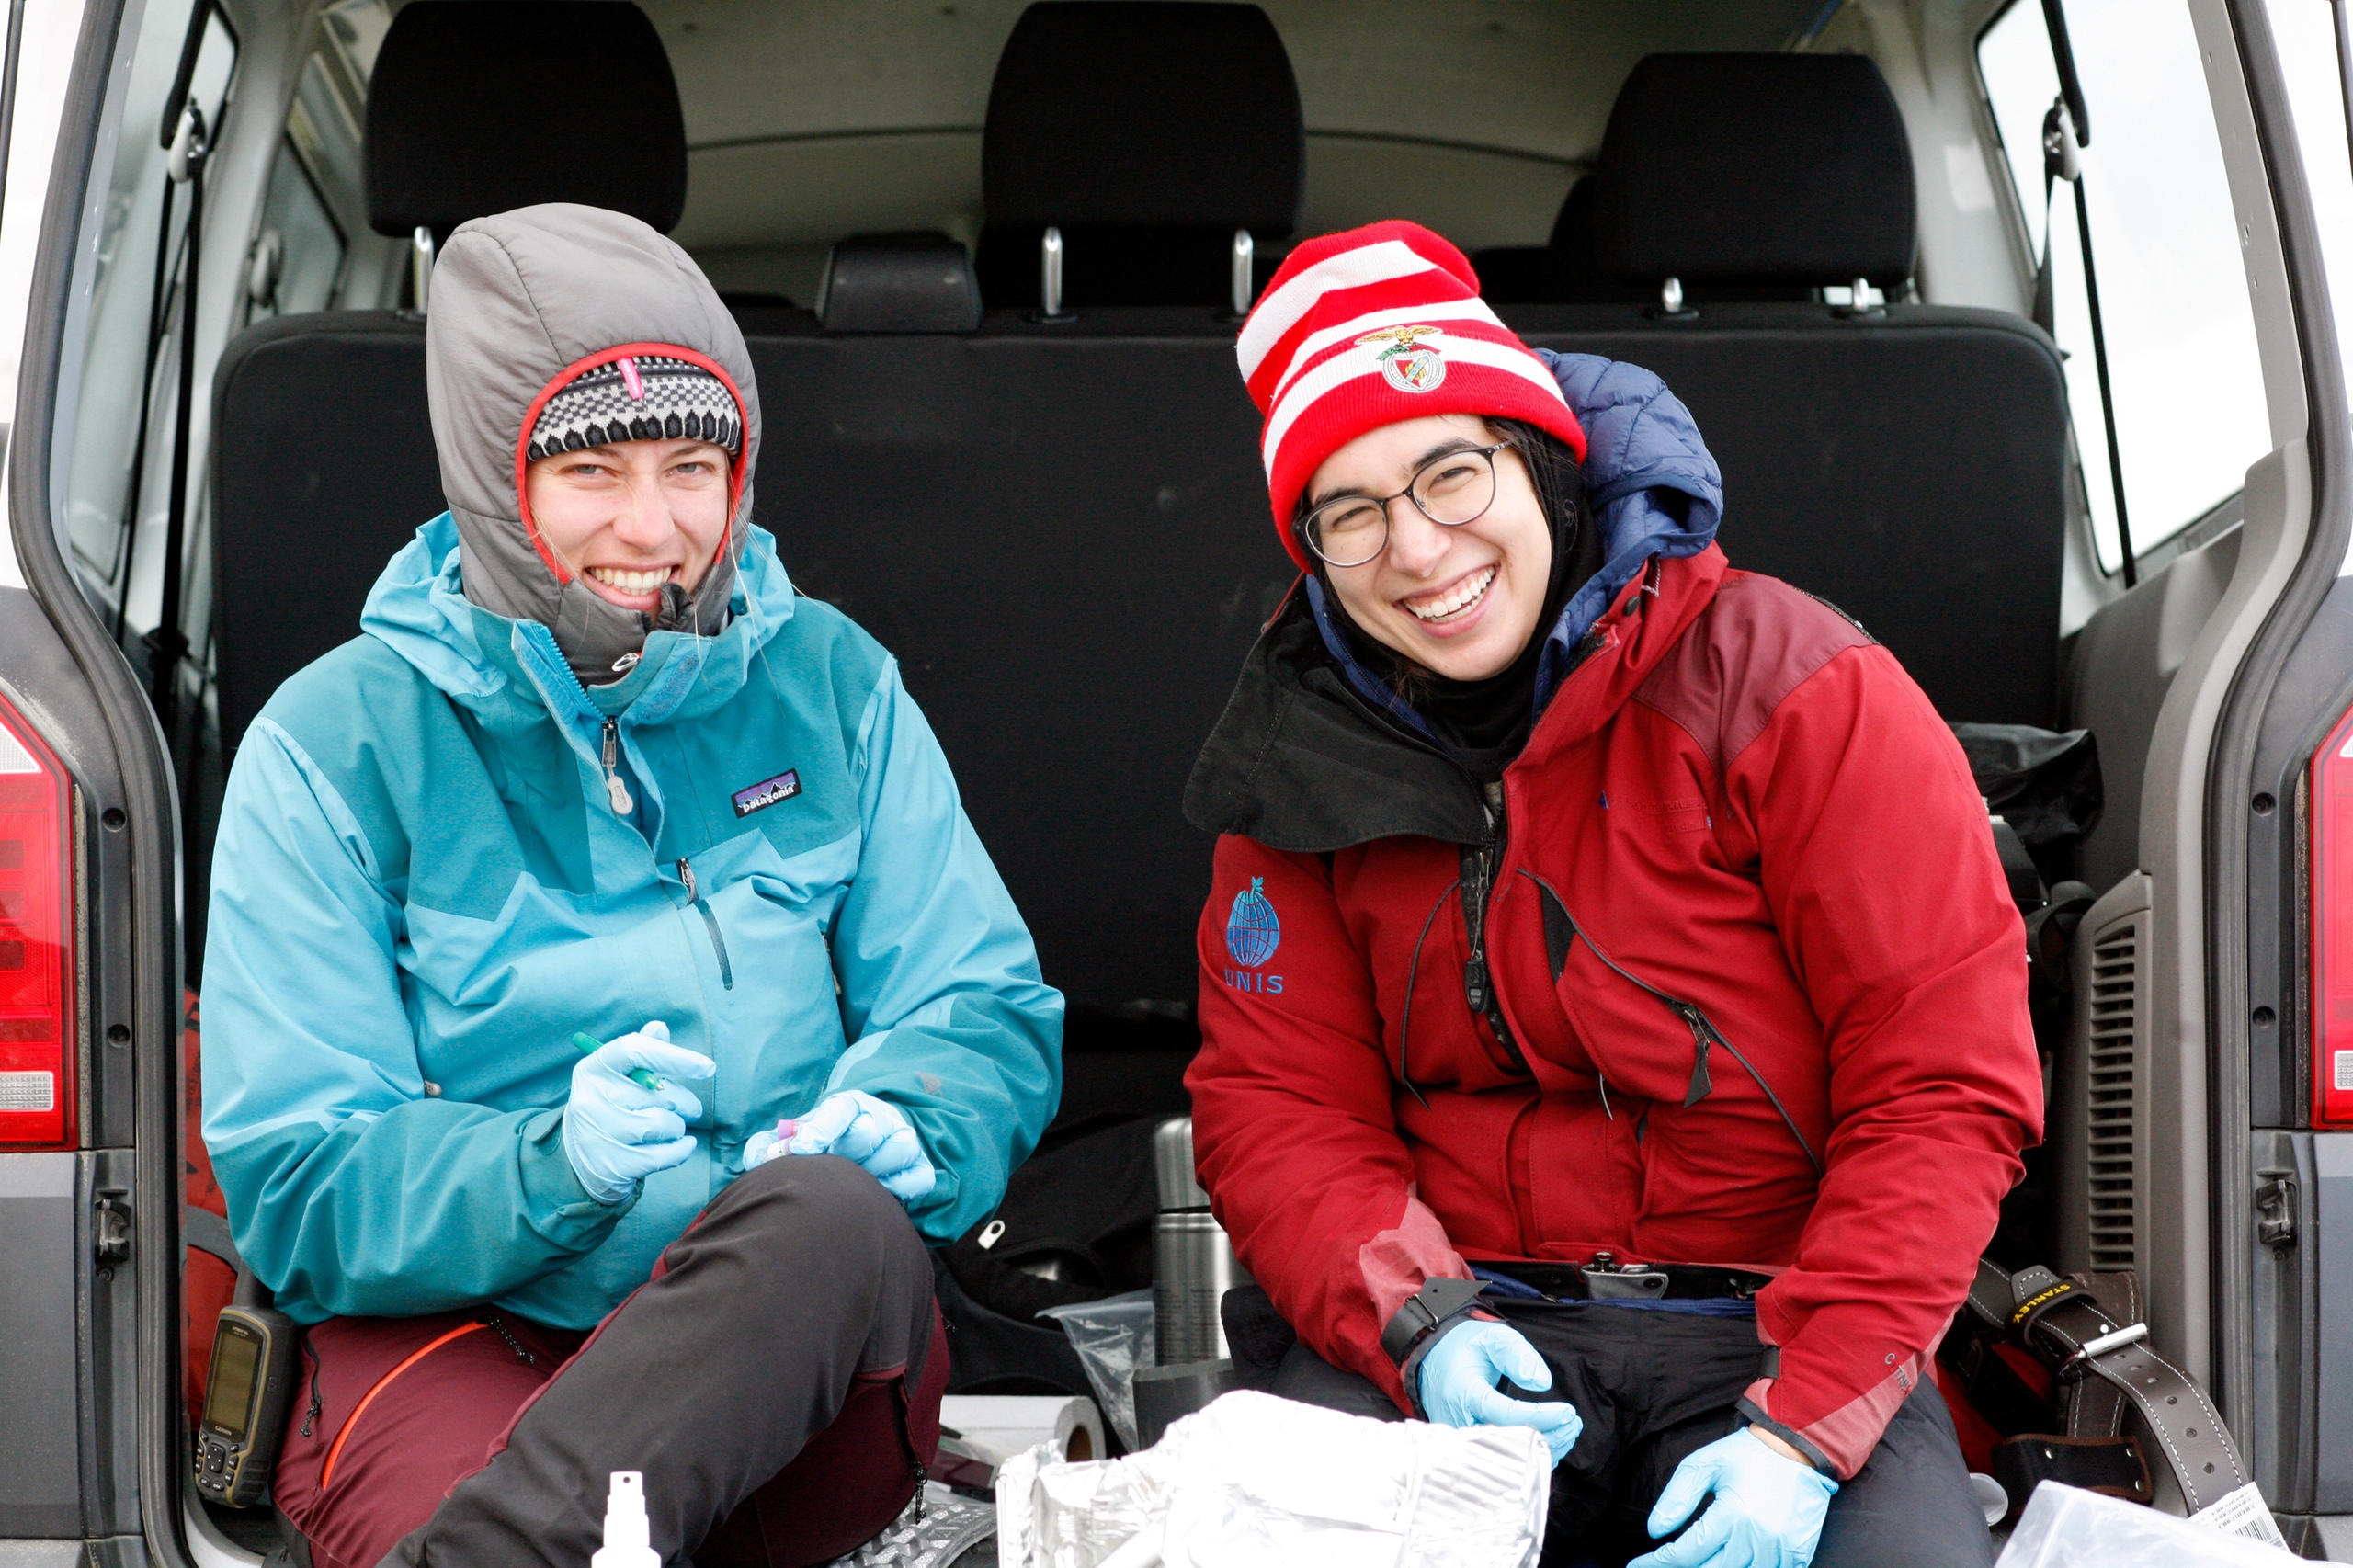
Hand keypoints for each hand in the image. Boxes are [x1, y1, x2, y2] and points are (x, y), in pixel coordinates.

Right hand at [561, 1022, 712, 1205]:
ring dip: (678, 1127)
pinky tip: (681, 1145)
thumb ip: (642, 1053)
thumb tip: (659, 1027)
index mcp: (593, 1069)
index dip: (675, 1056)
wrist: (578, 1161)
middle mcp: (591, 1099)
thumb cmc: (611, 1109)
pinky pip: (667, 1154)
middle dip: (685, 1102)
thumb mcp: (617, 1078)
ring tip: (669, 1129)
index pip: (635, 1050)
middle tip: (688, 1108)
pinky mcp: (613, 1165)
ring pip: (666, 1123)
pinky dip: (682, 1149)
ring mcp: (600, 1134)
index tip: (707, 1067)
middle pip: (660, 1092)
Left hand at [747, 1089, 935, 1204]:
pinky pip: (918, 1179)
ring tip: (852, 1183)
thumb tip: (762, 1160)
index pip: (838, 1110)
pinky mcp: (920, 1166)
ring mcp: (903, 1139)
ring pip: (897, 1150)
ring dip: (872, 1171)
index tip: (799, 1152)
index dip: (819, 1131)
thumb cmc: (821, 1144)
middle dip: (844, 1154)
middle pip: (866, 1132)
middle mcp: (880, 1117)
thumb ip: (768, 1145)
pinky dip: (898, 1189)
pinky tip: (877, 1194)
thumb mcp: (793, 1137)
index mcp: (848, 1105)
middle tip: (827, 1171)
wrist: (863, 1144)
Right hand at [1414, 1320, 1582, 1465]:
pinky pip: (1503, 1458)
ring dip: (1543, 1448)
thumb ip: (1517, 1354)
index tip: (1568, 1411)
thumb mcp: (1490, 1336)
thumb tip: (1541, 1383)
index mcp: (1464, 1392)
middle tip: (1572, 1423)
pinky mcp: (1469, 1447)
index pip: (1507, 1415)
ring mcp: (1462, 1440)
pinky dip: (1530, 1454)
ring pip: (1508, 1457)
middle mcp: (1460, 1422)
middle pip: (1509, 1444)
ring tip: (1568, 1430)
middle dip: (1548, 1437)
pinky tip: (1551, 1440)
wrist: (1433, 1358)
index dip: (1542, 1417)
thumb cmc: (1464, 1347)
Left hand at [1628, 1427, 1838, 1567]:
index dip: (1658, 1562)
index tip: (1637, 1565)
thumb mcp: (1704, 1464)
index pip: (1686, 1554)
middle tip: (1663, 1564)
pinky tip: (1727, 1561)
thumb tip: (1655, 1531)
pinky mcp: (1798, 1555)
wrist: (1799, 1447)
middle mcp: (1757, 1539)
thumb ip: (1677, 1498)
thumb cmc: (1748, 1454)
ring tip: (1693, 1562)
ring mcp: (1781, 1551)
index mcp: (1733, 1515)